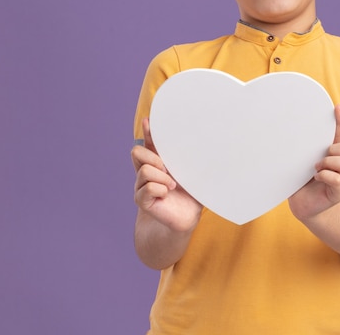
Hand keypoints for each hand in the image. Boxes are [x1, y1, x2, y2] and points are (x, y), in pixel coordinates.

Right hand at [131, 118, 202, 232]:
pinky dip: (160, 189)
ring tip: (172, 184)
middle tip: (167, 168)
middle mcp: (146, 171)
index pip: (148, 142)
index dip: (147, 131)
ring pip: (144, 170)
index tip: (149, 121)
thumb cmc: (192, 192)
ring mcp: (141, 185)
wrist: (188, 217)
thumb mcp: (192, 171)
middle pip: (136, 151)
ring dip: (161, 177)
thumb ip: (190, 157)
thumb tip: (202, 139)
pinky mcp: (142, 200)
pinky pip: (146, 189)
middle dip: (153, 156)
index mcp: (158, 160)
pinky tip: (167, 194)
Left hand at [288, 105, 339, 221]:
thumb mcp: (304, 160)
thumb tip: (291, 129)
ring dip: (329, 163)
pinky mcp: (337, 193)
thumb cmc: (302, 180)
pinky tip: (316, 178)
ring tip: (316, 168)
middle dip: (336, 148)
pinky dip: (325, 176)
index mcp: (334, 153)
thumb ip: (305, 148)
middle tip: (321, 156)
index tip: (336, 107)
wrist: (302, 205)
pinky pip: (337, 179)